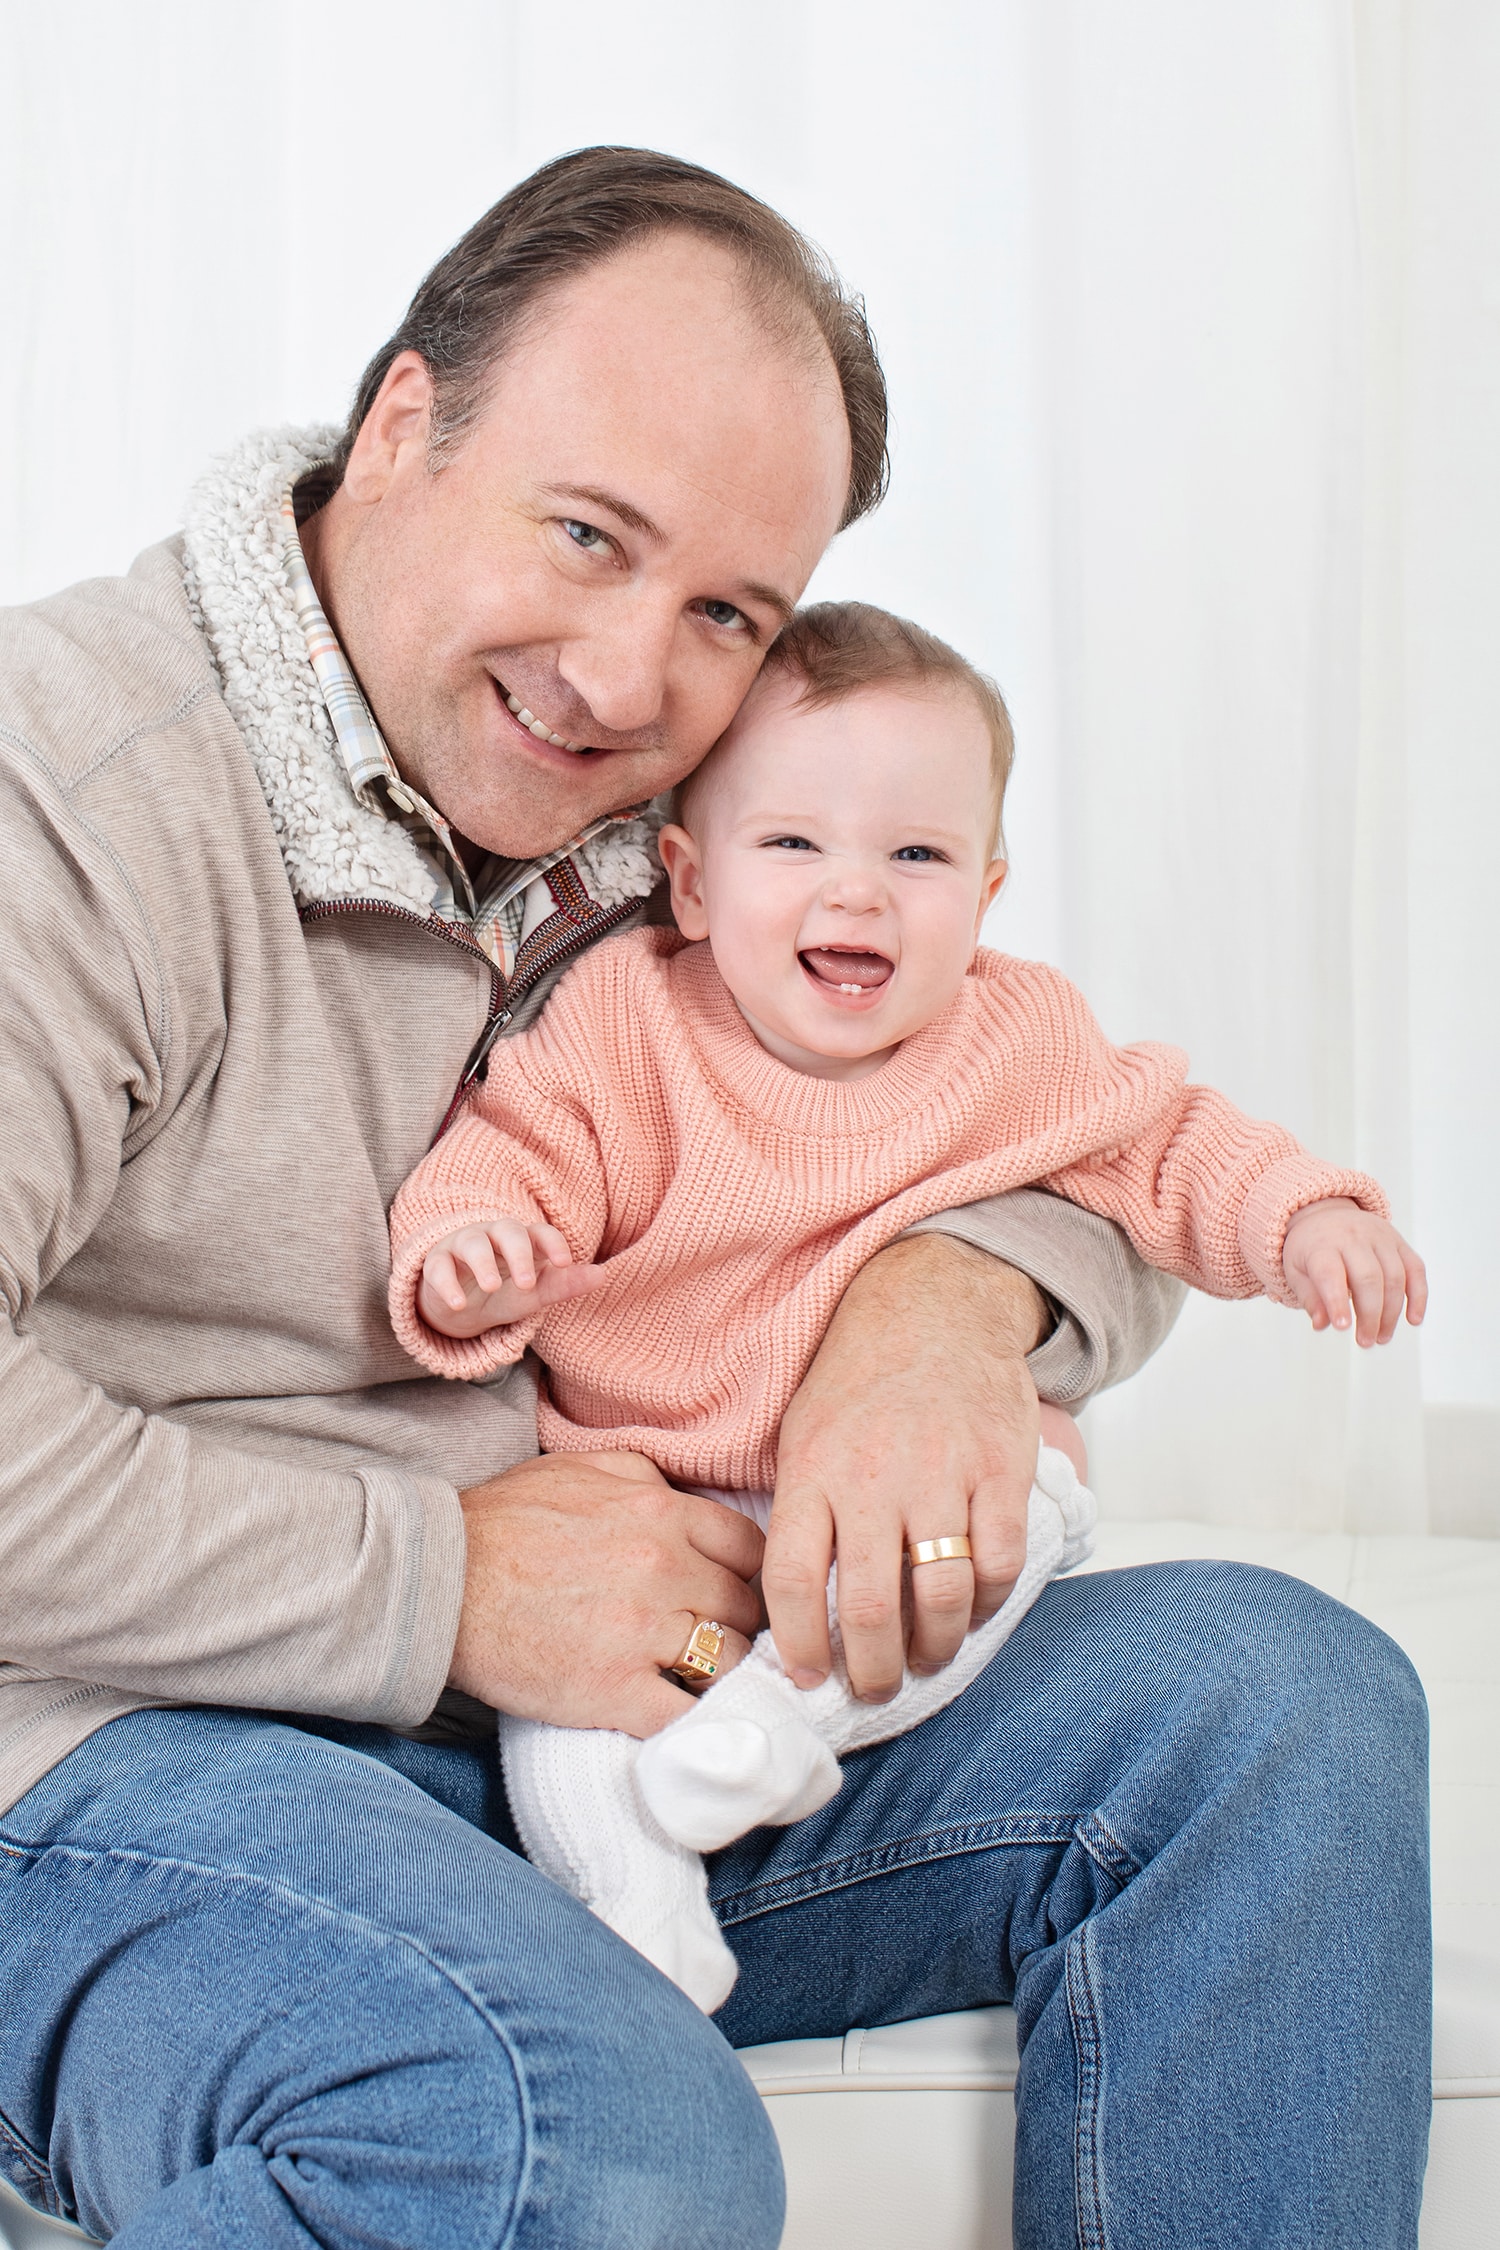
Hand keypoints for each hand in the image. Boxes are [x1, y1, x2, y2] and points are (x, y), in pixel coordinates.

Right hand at [418, 1219, 606, 1337]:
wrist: (461, 1305)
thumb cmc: (505, 1291)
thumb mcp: (535, 1293)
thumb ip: (565, 1285)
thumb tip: (602, 1275)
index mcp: (522, 1240)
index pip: (540, 1232)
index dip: (553, 1243)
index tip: (565, 1263)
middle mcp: (493, 1236)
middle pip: (507, 1230)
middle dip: (518, 1252)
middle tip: (527, 1283)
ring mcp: (463, 1246)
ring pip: (471, 1243)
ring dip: (483, 1263)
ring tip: (494, 1286)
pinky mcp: (436, 1264)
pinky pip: (439, 1268)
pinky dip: (447, 1285)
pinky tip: (459, 1305)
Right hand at [449, 1451, 766, 1735]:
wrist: (436, 1580)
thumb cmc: (501, 1521)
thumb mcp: (580, 1469)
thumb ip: (645, 1476)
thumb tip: (685, 1497)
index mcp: (661, 1512)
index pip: (750, 1549)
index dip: (748, 1575)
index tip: (733, 1592)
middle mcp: (664, 1568)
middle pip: (743, 1608)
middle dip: (734, 1624)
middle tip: (715, 1638)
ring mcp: (643, 1632)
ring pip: (726, 1662)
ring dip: (717, 1673)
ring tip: (695, 1678)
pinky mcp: (615, 1692)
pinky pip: (686, 1715)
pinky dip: (692, 1720)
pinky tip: (677, 1714)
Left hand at [765, 1234, 1048, 1704]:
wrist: (935, 1306)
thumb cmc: (859, 1379)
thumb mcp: (801, 1433)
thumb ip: (800, 1512)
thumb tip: (792, 1608)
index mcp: (813, 1470)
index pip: (792, 1581)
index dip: (798, 1646)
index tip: (806, 1678)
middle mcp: (874, 1477)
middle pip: (870, 1607)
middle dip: (871, 1670)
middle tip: (873, 1688)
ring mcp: (943, 1474)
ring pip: (940, 1597)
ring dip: (934, 1649)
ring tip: (925, 1662)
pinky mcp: (1001, 1470)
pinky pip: (1000, 1563)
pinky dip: (988, 1605)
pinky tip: (973, 1613)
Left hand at [1282, 1199, 1426, 1345]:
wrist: (1327, 1215)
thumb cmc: (1312, 1249)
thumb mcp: (1296, 1270)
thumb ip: (1309, 1297)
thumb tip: (1321, 1324)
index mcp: (1322, 1245)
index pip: (1330, 1273)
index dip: (1337, 1301)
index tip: (1343, 1327)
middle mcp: (1353, 1237)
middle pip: (1368, 1278)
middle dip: (1370, 1315)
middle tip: (1365, 1341)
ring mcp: (1380, 1237)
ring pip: (1394, 1276)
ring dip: (1392, 1312)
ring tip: (1381, 1337)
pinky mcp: (1399, 1242)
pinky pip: (1416, 1269)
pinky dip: (1418, 1296)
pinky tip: (1413, 1319)